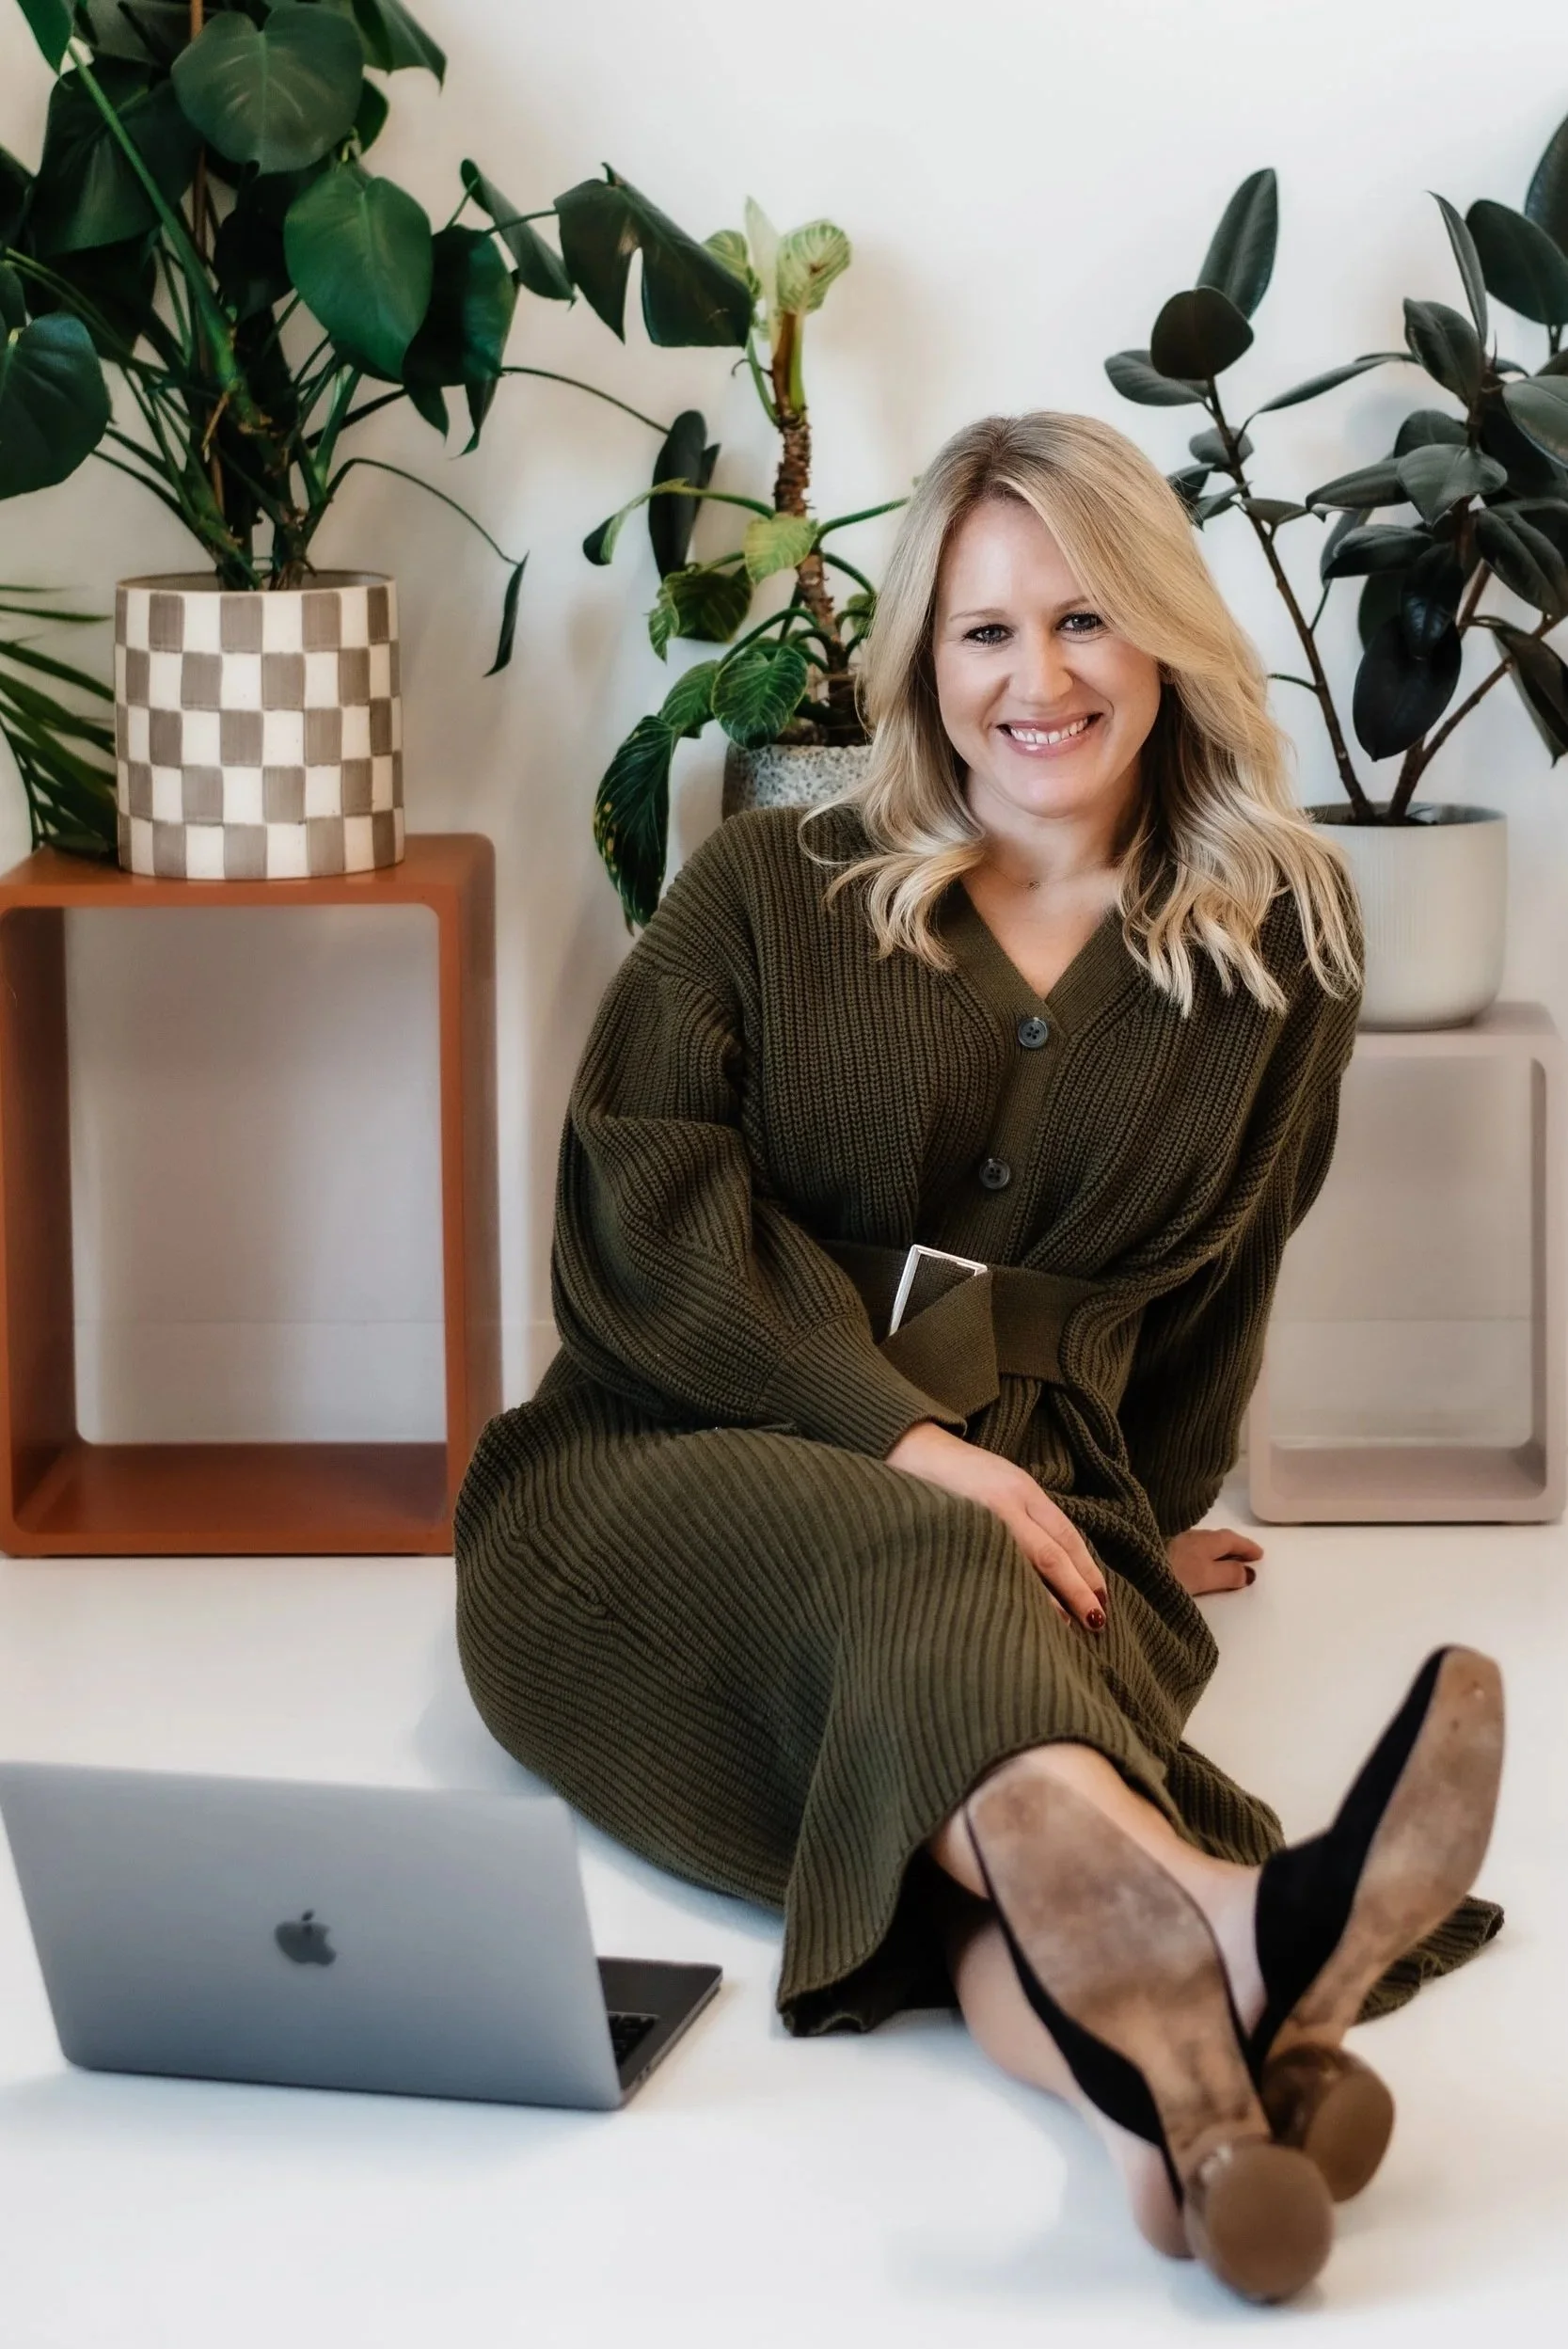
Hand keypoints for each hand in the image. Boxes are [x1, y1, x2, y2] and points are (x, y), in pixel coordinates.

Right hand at [884, 1420, 1108, 1630]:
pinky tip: (1018, 1612)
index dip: (1087, 1570)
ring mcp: (978, 1519)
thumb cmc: (961, 1472)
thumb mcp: (1004, 1482)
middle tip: (1096, 1623)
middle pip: (1051, 1555)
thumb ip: (1029, 1514)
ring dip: (1048, 1602)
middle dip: (1077, 1591)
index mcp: (1022, 1489)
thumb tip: (1060, 1562)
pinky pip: (989, 1570)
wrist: (908, 1448)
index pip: (1065, 1536)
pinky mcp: (953, 1533)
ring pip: (1023, 1567)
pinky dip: (1009, 1593)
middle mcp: (1005, 1503)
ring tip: (1067, 1628)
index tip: (1102, 1599)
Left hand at [1166, 1525, 1261, 1595]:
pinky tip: (1196, 1561)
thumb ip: (1229, 1574)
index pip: (1232, 1539)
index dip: (1247, 1547)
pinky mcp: (1159, 1548)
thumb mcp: (1206, 1577)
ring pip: (1201, 1542)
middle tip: (1246, 1556)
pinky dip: (1200, 1553)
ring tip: (1223, 1560)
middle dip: (1233, 1546)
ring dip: (1216, 1550)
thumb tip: (1249, 1572)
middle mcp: (1191, 1536)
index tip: (1260, 1554)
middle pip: (1218, 1539)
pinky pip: (1189, 1548)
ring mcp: (1172, 1540)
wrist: (1131, 1569)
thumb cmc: (1174, 1573)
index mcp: (1206, 1540)